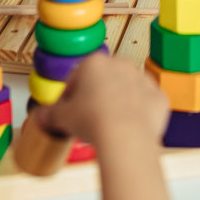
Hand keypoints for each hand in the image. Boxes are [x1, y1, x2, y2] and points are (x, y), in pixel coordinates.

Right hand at [33, 53, 168, 148]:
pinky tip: (129, 130)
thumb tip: (40, 117)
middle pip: (104, 82)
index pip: (77, 78)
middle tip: (89, 121)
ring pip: (127, 92)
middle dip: (97, 98)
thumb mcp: (62, 117)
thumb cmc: (93, 121)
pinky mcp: (160, 98)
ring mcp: (143, 80)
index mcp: (95, 63)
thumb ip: (50, 114)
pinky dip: (139, 116)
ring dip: (119, 105)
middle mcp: (121, 65)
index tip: (69, 113)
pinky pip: (146, 106)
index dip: (71, 98)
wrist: (126, 136)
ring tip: (109, 129)